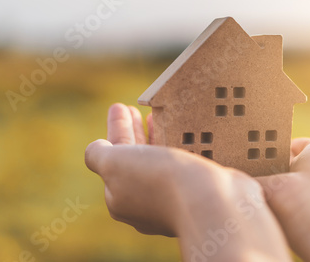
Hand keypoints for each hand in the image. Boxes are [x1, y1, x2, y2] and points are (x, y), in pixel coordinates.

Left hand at [85, 103, 290, 260]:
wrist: (213, 203)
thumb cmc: (160, 181)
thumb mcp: (115, 164)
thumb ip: (98, 155)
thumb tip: (97, 149)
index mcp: (121, 197)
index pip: (112, 156)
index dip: (116, 129)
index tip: (121, 106)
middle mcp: (146, 202)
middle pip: (135, 159)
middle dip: (133, 131)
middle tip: (134, 108)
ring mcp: (175, 200)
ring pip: (160, 162)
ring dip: (156, 137)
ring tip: (158, 115)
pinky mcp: (200, 195)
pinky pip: (184, 167)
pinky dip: (179, 147)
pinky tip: (186, 135)